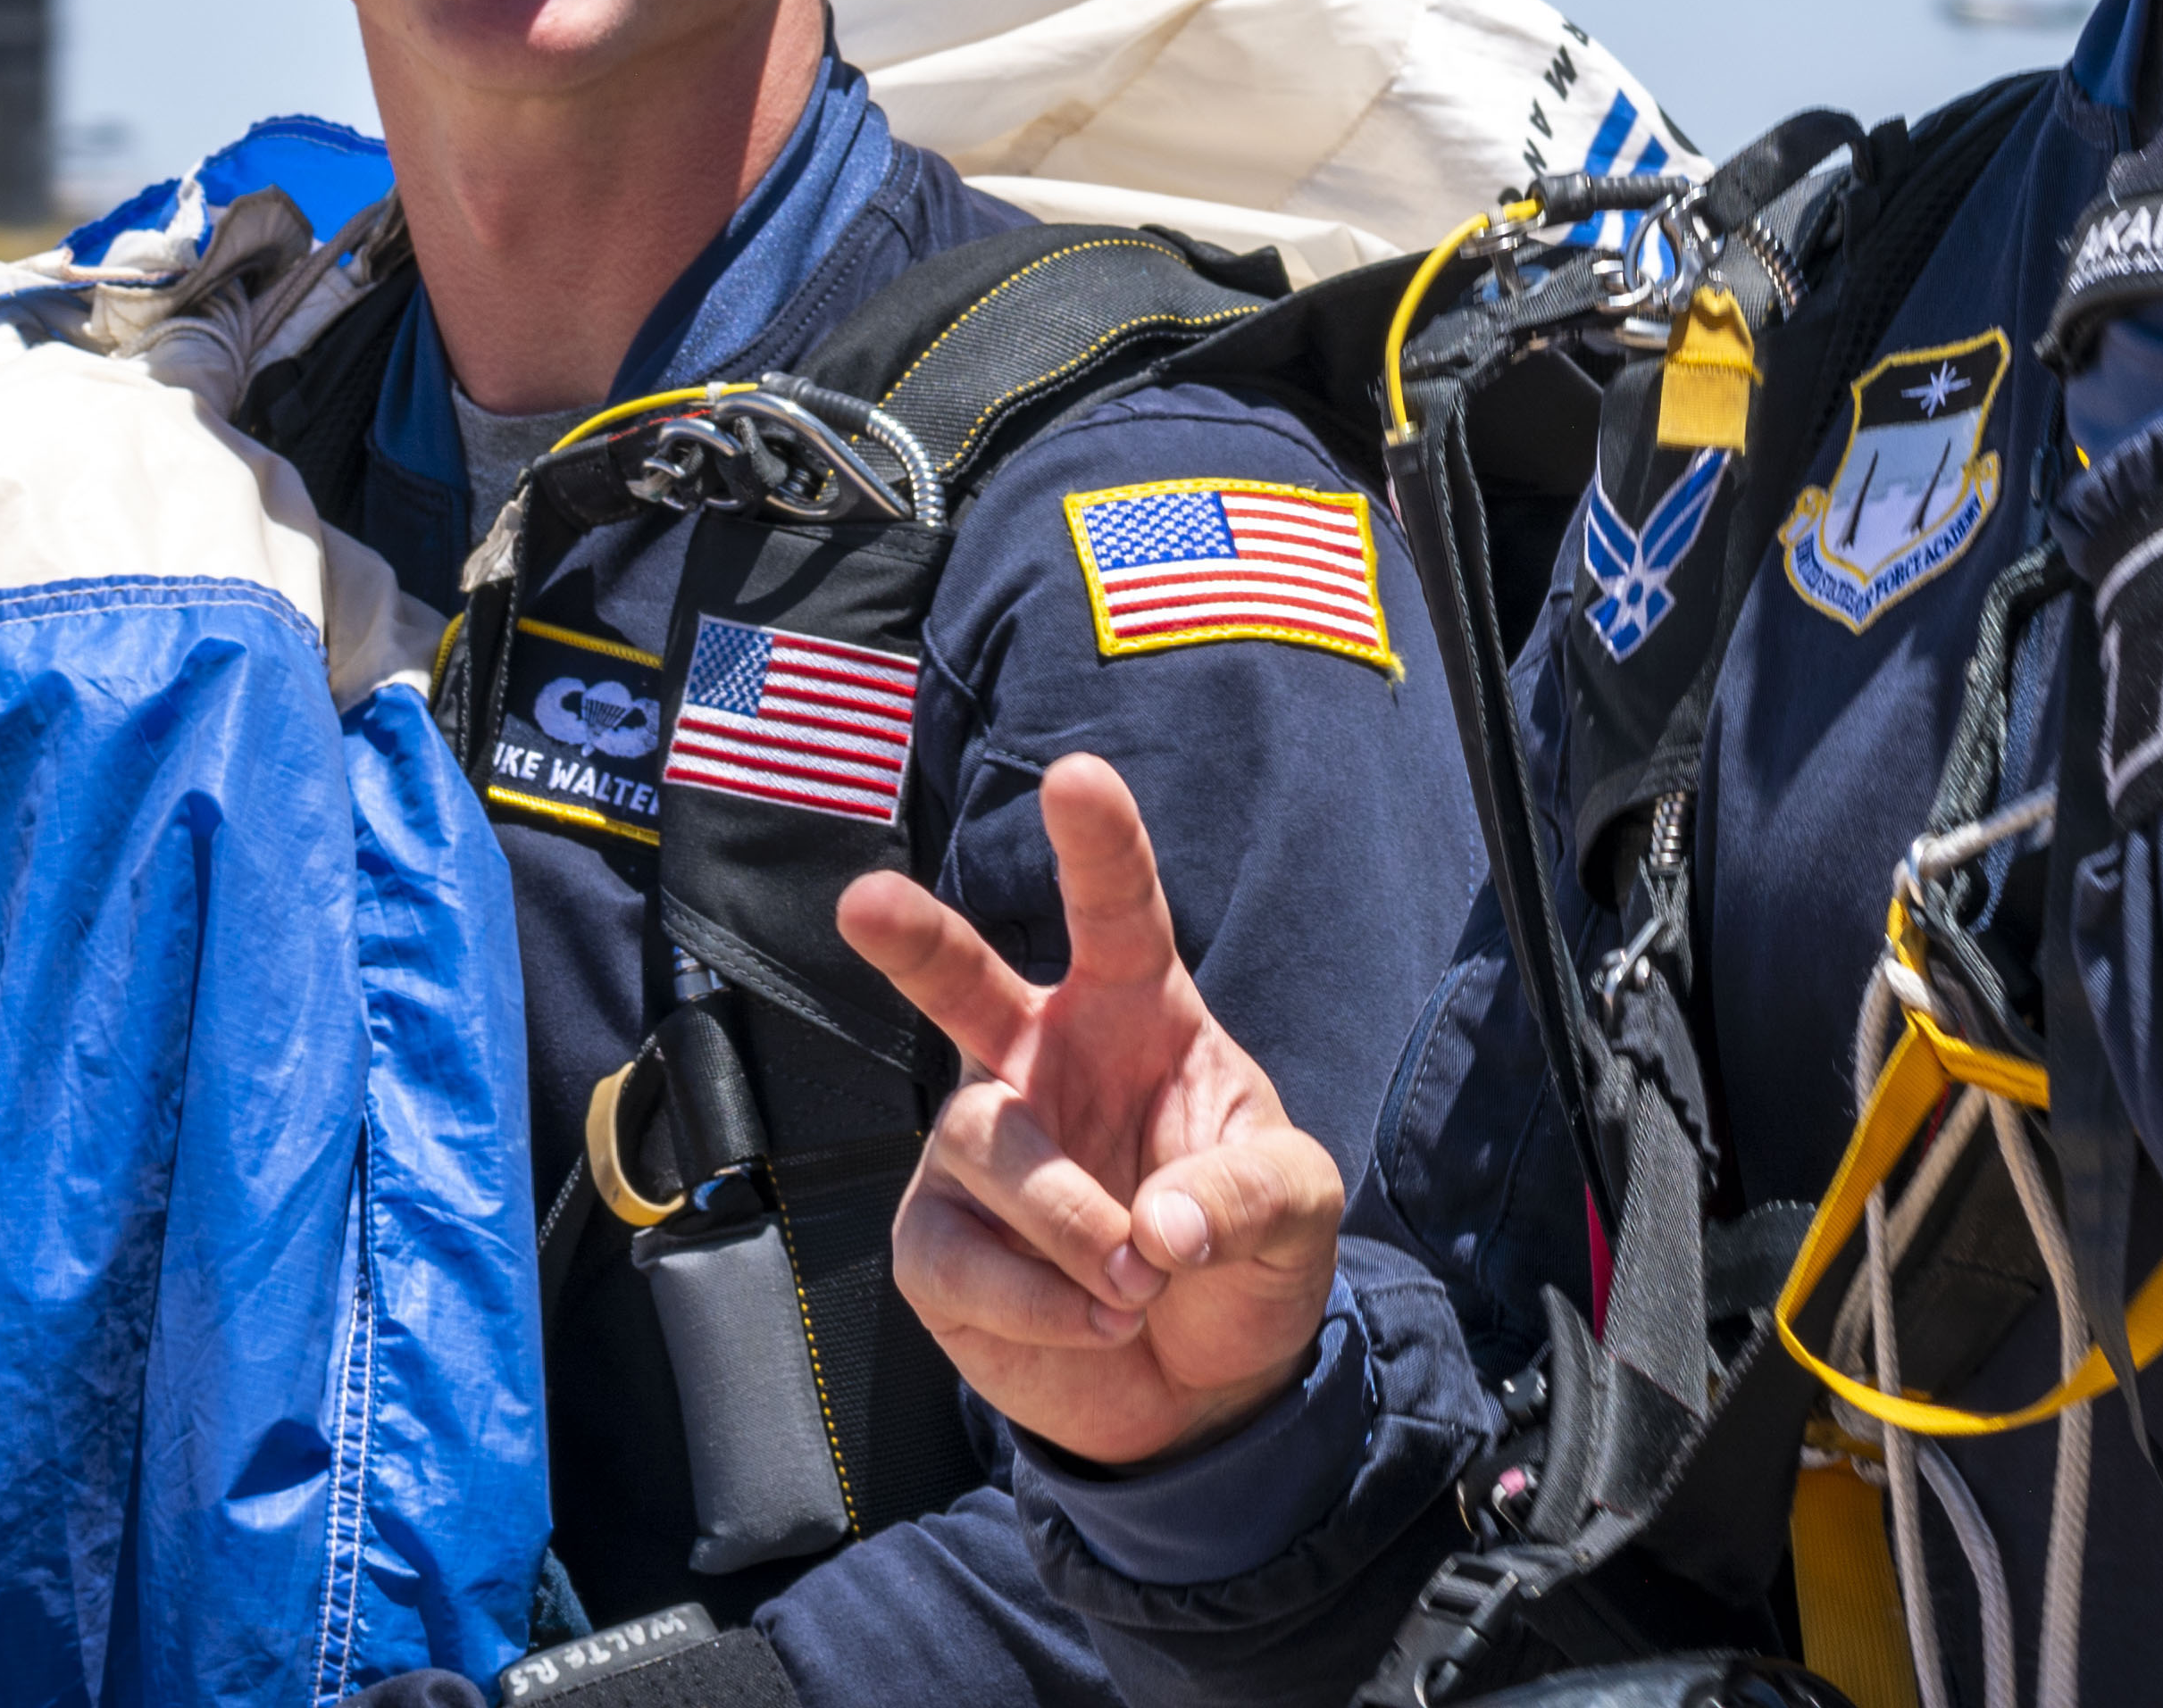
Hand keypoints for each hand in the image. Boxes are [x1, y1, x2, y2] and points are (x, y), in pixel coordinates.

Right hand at [832, 751, 1346, 1465]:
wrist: (1201, 1385)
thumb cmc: (1246, 1257)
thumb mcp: (1297, 1213)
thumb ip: (1250, 1195)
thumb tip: (1156, 1225)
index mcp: (1140, 1015)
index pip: (1120, 913)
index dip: (1099, 845)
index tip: (1076, 777)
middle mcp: (1042, 1062)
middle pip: (966, 985)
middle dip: (915, 943)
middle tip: (864, 903)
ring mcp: (977, 1149)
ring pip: (992, 1149)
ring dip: (1073, 1223)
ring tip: (1138, 1283)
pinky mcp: (937, 1244)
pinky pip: (963, 1260)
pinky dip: (1038, 1302)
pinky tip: (1094, 1322)